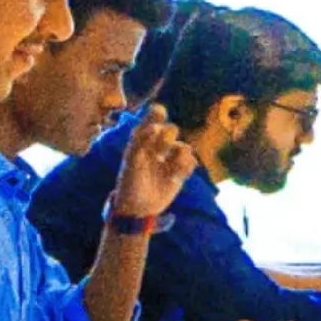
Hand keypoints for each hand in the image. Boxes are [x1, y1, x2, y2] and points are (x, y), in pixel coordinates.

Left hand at [109, 106, 200, 220]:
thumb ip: (141, 142)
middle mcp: (157, 147)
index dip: (157, 114)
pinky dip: (187, 166)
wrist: (139, 208)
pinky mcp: (180, 172)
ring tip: (172, 167)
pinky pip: (191, 161)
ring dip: (180, 154)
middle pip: (171, 130)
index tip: (159, 112)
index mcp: (142, 141)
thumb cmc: (130, 183)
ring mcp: (169, 159)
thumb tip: (154, 126)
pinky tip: (177, 176)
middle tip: (161, 149)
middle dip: (168, 137)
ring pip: (184, 147)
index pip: (152, 120)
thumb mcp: (132, 161)